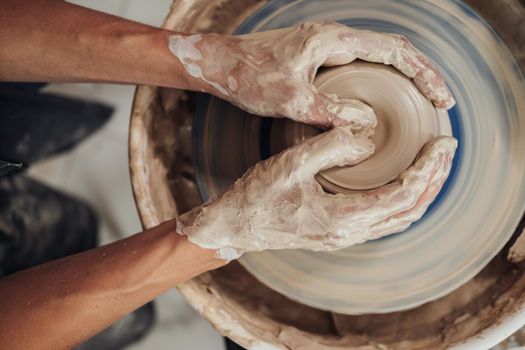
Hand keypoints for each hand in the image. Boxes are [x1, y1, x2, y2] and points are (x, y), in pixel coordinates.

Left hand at [169, 22, 454, 128]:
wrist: (220, 65)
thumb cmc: (248, 77)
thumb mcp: (291, 100)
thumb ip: (331, 111)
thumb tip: (368, 124)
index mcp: (333, 41)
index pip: (394, 51)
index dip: (423, 74)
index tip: (440, 97)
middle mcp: (334, 39)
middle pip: (392, 51)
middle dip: (420, 76)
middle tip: (438, 103)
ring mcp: (326, 48)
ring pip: (376, 59)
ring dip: (401, 79)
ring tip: (419, 104)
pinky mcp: (317, 59)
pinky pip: (357, 67)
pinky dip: (377, 83)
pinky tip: (381, 103)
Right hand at [176, 128, 457, 259]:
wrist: (234, 227)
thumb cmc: (257, 197)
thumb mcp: (291, 163)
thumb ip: (332, 147)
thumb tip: (366, 137)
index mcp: (342, 217)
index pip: (402, 194)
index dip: (427, 168)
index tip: (442, 143)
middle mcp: (349, 233)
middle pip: (409, 210)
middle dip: (433, 180)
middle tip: (446, 151)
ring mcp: (344, 237)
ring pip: (399, 219)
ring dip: (421, 193)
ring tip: (433, 166)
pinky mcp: (337, 234)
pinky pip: (383, 221)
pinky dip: (402, 202)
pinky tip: (402, 185)